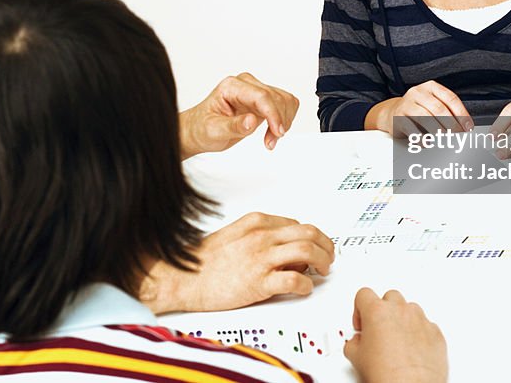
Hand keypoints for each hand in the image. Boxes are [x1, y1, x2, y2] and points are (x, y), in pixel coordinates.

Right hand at [140, 212, 333, 312]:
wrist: (182, 277)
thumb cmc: (204, 261)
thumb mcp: (235, 236)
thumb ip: (259, 237)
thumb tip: (282, 247)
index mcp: (256, 223)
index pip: (297, 225)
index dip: (312, 237)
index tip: (316, 247)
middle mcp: (262, 236)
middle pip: (309, 233)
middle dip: (326, 245)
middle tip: (328, 257)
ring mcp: (261, 258)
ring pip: (308, 251)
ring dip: (323, 261)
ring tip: (322, 271)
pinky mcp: (259, 282)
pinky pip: (294, 280)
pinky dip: (306, 284)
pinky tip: (304, 288)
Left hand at [179, 73, 298, 156]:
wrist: (199, 131)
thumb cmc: (202, 128)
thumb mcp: (213, 131)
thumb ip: (233, 126)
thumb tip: (252, 121)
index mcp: (231, 87)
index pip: (261, 95)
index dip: (273, 114)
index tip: (278, 132)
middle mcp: (246, 84)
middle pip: (276, 97)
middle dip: (279, 121)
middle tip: (271, 142)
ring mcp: (256, 91)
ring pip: (285, 100)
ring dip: (284, 121)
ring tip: (270, 139)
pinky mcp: (263, 100)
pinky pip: (285, 105)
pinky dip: (284, 120)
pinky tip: (273, 133)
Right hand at [344, 288, 446, 382]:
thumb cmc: (387, 375)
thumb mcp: (356, 357)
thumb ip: (354, 342)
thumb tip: (357, 343)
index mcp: (377, 311)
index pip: (364, 294)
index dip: (359, 309)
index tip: (362, 323)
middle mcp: (400, 311)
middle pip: (389, 297)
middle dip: (383, 311)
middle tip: (378, 331)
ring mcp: (420, 320)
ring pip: (409, 309)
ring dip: (402, 320)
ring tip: (396, 342)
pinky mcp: (436, 333)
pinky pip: (425, 325)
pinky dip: (418, 333)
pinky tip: (411, 350)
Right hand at [366, 81, 472, 136]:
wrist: (392, 113)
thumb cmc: (419, 110)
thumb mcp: (433, 104)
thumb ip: (448, 111)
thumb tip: (464, 127)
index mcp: (431, 87)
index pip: (450, 98)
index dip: (462, 114)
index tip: (468, 127)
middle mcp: (418, 92)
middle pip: (439, 108)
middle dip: (451, 124)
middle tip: (458, 135)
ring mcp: (406, 103)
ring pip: (425, 117)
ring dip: (438, 130)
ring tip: (445, 139)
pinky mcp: (397, 117)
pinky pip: (412, 129)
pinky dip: (422, 138)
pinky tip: (428, 142)